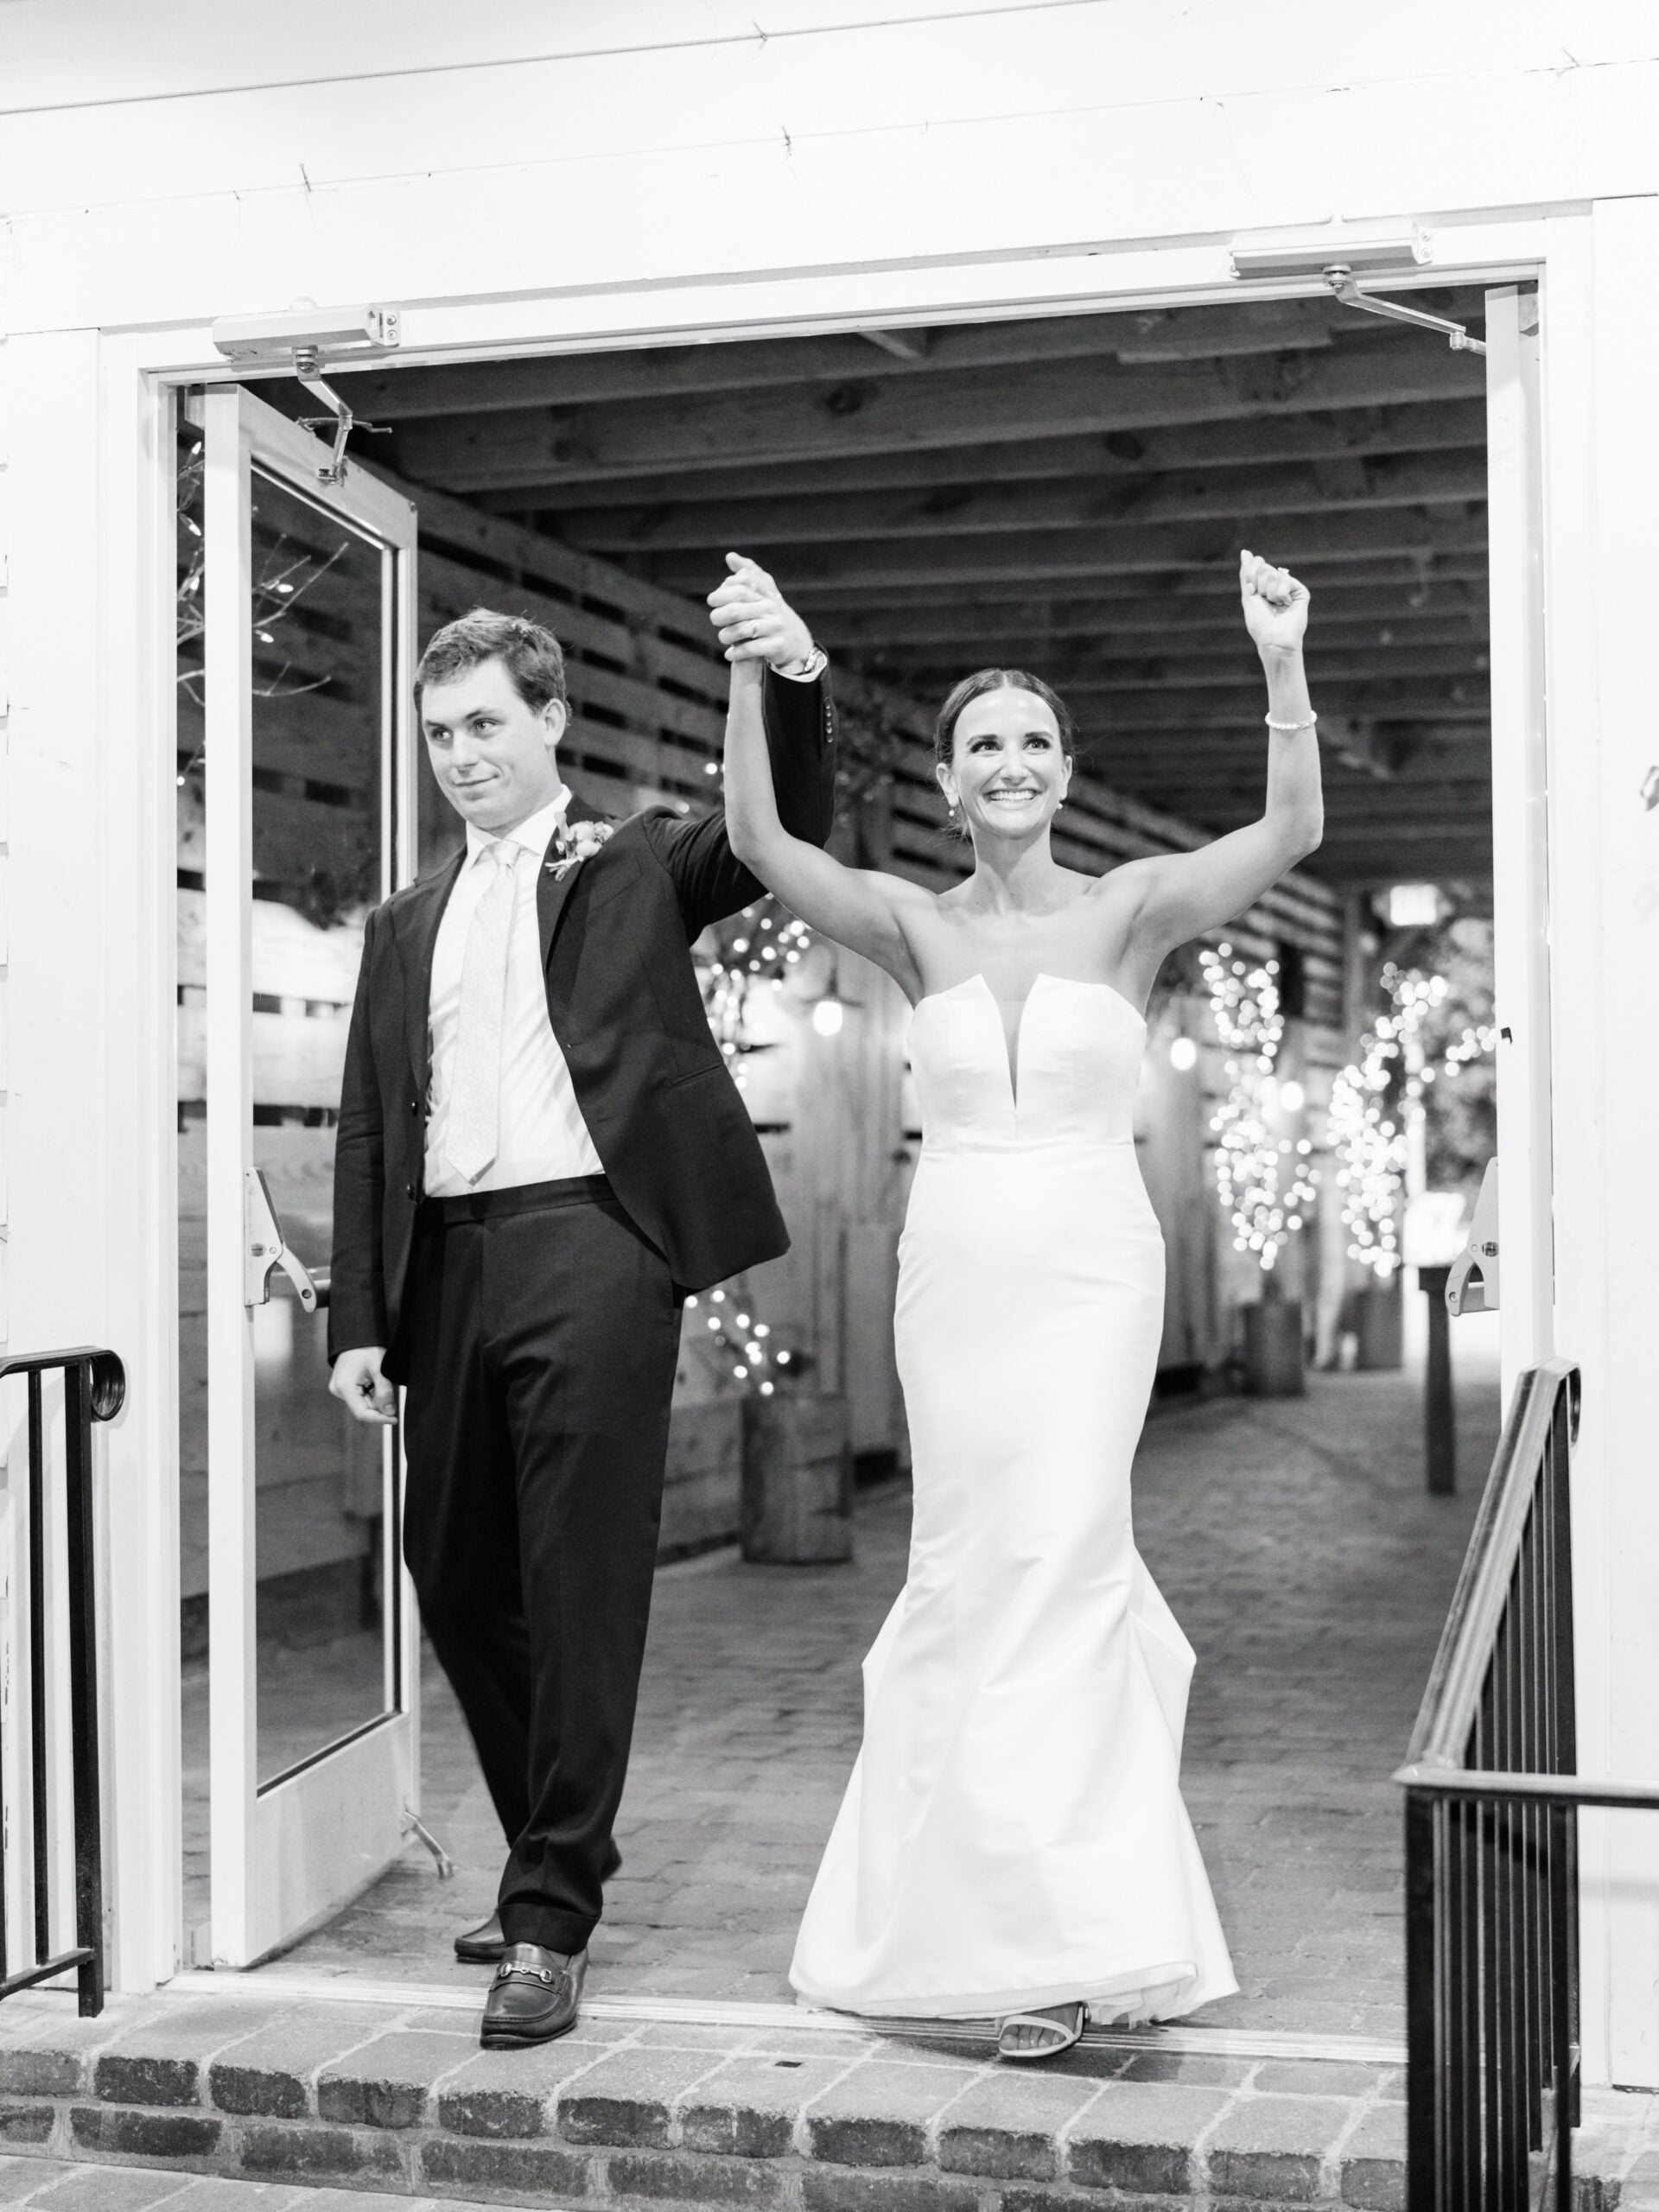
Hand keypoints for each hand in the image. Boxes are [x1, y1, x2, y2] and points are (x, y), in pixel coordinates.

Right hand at [330, 1346, 396, 1425]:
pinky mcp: (344, 1385)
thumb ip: (385, 1392)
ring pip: (364, 1402)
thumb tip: (389, 1412)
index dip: (380, 1419)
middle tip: (388, 1385)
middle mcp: (339, 1391)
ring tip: (379, 1377)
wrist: (356, 1334)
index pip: (362, 1414)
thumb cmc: (366, 1347)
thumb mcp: (379, 1369)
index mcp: (344, 1387)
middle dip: (380, 1402)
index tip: (394, 1419)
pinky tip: (374, 1378)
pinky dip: (372, 1391)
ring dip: (376, 1395)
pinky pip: (361, 1395)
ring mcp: (340, 1388)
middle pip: (364, 1408)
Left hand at [707, 552, 814, 669]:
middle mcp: (770, 609)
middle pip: (737, 611)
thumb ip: (748, 573)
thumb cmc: (773, 613)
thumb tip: (729, 556)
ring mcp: (775, 628)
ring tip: (723, 637)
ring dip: (726, 635)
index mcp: (765, 595)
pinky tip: (729, 653)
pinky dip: (737, 652)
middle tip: (715, 619)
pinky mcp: (777, 646)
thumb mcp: (765, 591)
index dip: (722, 594)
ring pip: (742, 630)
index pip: (740, 589)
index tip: (711, 600)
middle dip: (719, 616)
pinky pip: (752, 649)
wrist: (797, 641)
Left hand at [1239, 549, 1308, 655]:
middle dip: (1260, 586)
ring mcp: (1289, 588)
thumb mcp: (1248, 596)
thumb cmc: (1260, 623)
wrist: (1273, 639)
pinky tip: (1285, 604)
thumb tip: (1245, 552)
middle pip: (1263, 569)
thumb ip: (1246, 573)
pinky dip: (1281, 594)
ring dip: (1270, 593)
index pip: (1256, 566)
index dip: (1252, 578)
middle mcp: (1277, 585)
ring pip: (1273, 574)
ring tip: (1275, 606)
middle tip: (1266, 602)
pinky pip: (1286, 580)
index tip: (1253, 592)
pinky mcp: (1301, 592)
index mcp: (1264, 586)